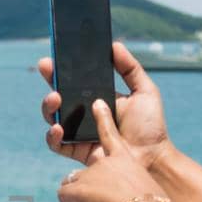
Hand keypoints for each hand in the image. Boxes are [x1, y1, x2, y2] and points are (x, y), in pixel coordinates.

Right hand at [39, 42, 171, 169]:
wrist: (153, 157)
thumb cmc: (151, 126)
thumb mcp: (144, 91)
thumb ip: (130, 68)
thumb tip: (114, 45)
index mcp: (98, 98)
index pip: (74, 81)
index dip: (61, 69)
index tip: (54, 57)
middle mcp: (84, 114)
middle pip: (59, 96)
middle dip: (50, 81)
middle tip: (48, 69)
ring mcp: (78, 133)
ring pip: (53, 117)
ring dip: (48, 106)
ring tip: (56, 98)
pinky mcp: (77, 151)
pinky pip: (56, 144)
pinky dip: (53, 135)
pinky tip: (58, 127)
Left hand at [56, 99, 162, 201]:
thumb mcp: (143, 199)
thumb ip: (126, 195)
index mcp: (125, 160)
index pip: (110, 135)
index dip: (103, 118)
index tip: (98, 104)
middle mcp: (106, 162)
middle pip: (84, 175)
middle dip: (84, 188)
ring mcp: (90, 172)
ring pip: (74, 188)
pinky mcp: (77, 186)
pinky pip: (64, 199)